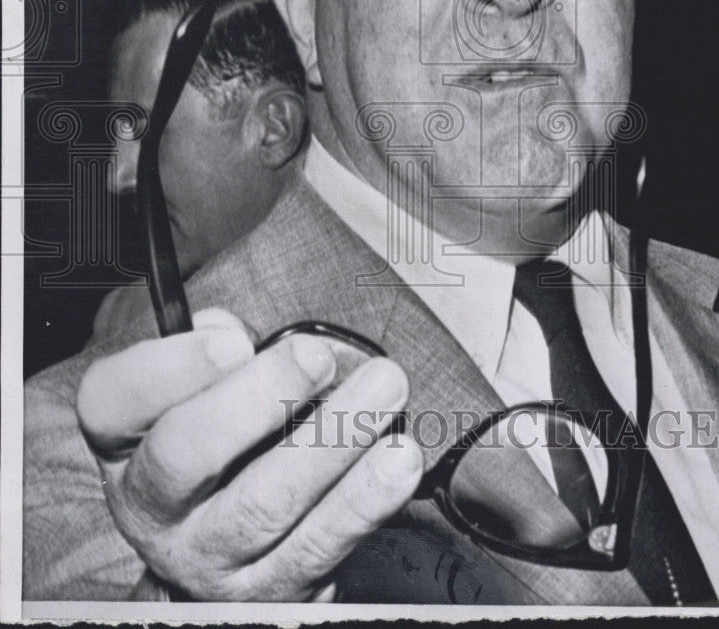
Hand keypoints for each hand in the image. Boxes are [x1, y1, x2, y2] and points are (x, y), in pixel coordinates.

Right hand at [76, 308, 423, 599]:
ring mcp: (207, 558)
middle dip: (258, 398)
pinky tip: (398, 458)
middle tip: (319, 357)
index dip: (170, 367)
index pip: (113, 400)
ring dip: (333, 441)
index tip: (234, 341)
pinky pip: (317, 548)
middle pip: (183, 456)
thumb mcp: (199, 391)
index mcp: (125, 440)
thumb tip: (232, 333)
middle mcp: (152, 506)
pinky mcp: (265, 594)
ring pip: (263, 505)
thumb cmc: (222, 439)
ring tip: (384, 389)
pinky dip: (363, 501)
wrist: (226, 551)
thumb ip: (213, 349)